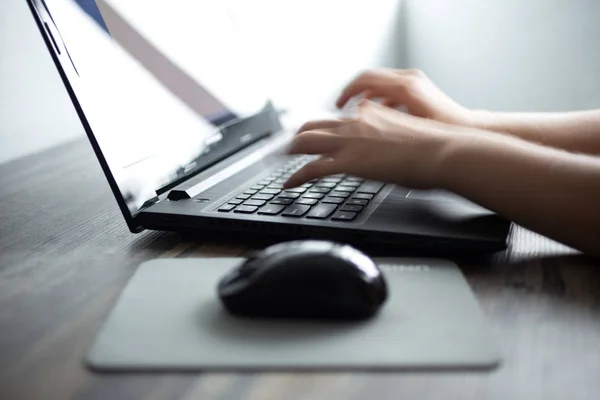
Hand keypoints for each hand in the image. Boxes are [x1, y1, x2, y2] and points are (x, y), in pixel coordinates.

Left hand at [283, 100, 454, 188]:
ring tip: (279, 162)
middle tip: (286, 148)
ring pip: (305, 141)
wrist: (444, 151)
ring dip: (288, 152)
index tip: (312, 134)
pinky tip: (289, 184)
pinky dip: (296, 177)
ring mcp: (350, 141)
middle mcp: (355, 123)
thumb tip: (385, 147)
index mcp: (369, 114)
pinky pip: (312, 169)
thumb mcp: (405, 134)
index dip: (319, 128)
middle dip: (294, 137)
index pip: (334, 118)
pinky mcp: (349, 161)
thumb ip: (388, 136)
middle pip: (311, 125)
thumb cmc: (433, 146)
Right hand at [336, 68, 473, 126]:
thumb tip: (358, 123)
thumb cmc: (443, 132)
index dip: (347, 92)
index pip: (365, 79)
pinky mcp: (417, 87)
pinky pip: (390, 88)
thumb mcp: (406, 130)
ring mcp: (414, 81)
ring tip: (359, 115)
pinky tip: (378, 117)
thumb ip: (380, 122)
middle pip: (370, 78)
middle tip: (343, 108)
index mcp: (405, 87)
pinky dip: (380, 99)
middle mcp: (409, 79)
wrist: (467, 129)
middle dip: (354, 93)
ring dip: (367, 97)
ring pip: (380, 83)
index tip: (339, 104)